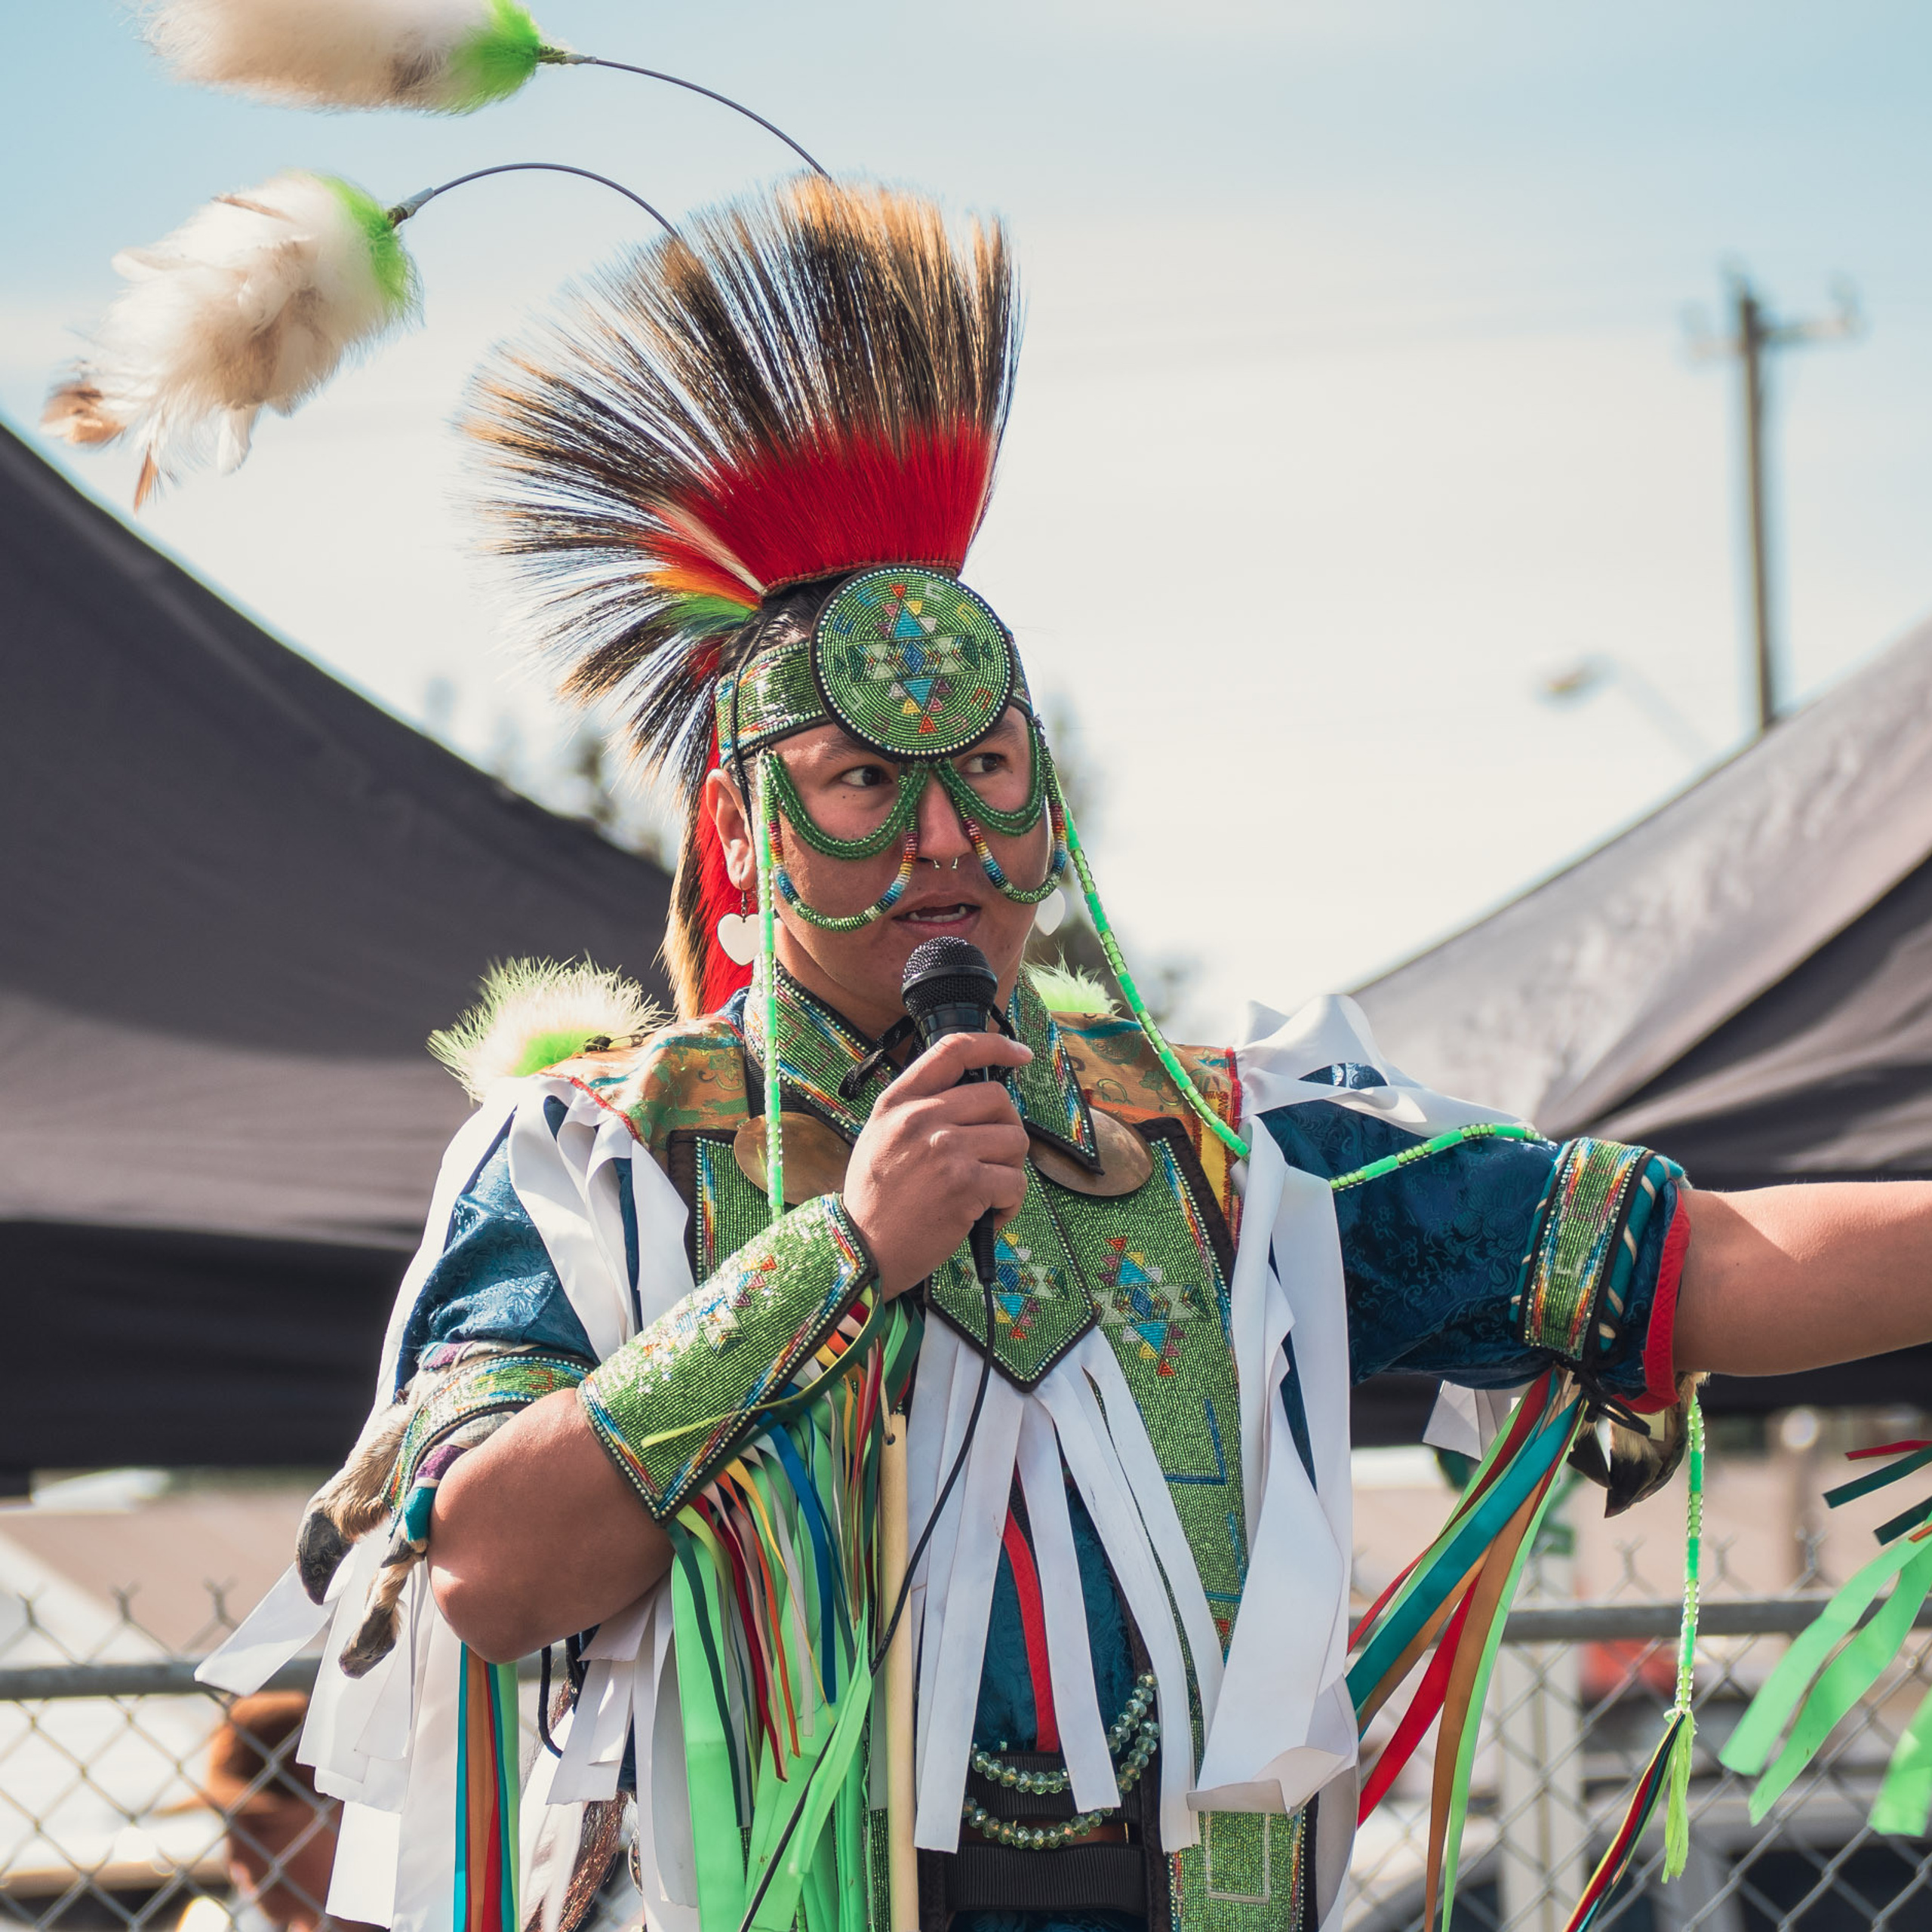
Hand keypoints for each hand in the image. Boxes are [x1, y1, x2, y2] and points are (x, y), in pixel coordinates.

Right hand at [842, 1031, 1034, 1297]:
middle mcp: (921, 1117)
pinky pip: (1015, 1182)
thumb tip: (972, 1100)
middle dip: (1007, 1129)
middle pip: (997, 1099)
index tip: (1019, 1054)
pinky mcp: (965, 1184)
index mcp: (899, 1101)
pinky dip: (1011, 1203)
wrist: (861, 1249)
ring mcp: (944, 1149)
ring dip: (1010, 1169)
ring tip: (986, 1192)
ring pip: (1014, 1140)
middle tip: (994, 1157)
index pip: (953, 1050)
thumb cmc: (875, 1200)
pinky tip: (989, 1215)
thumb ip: (918, 1111)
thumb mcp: (880, 1136)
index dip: (995, 1045)